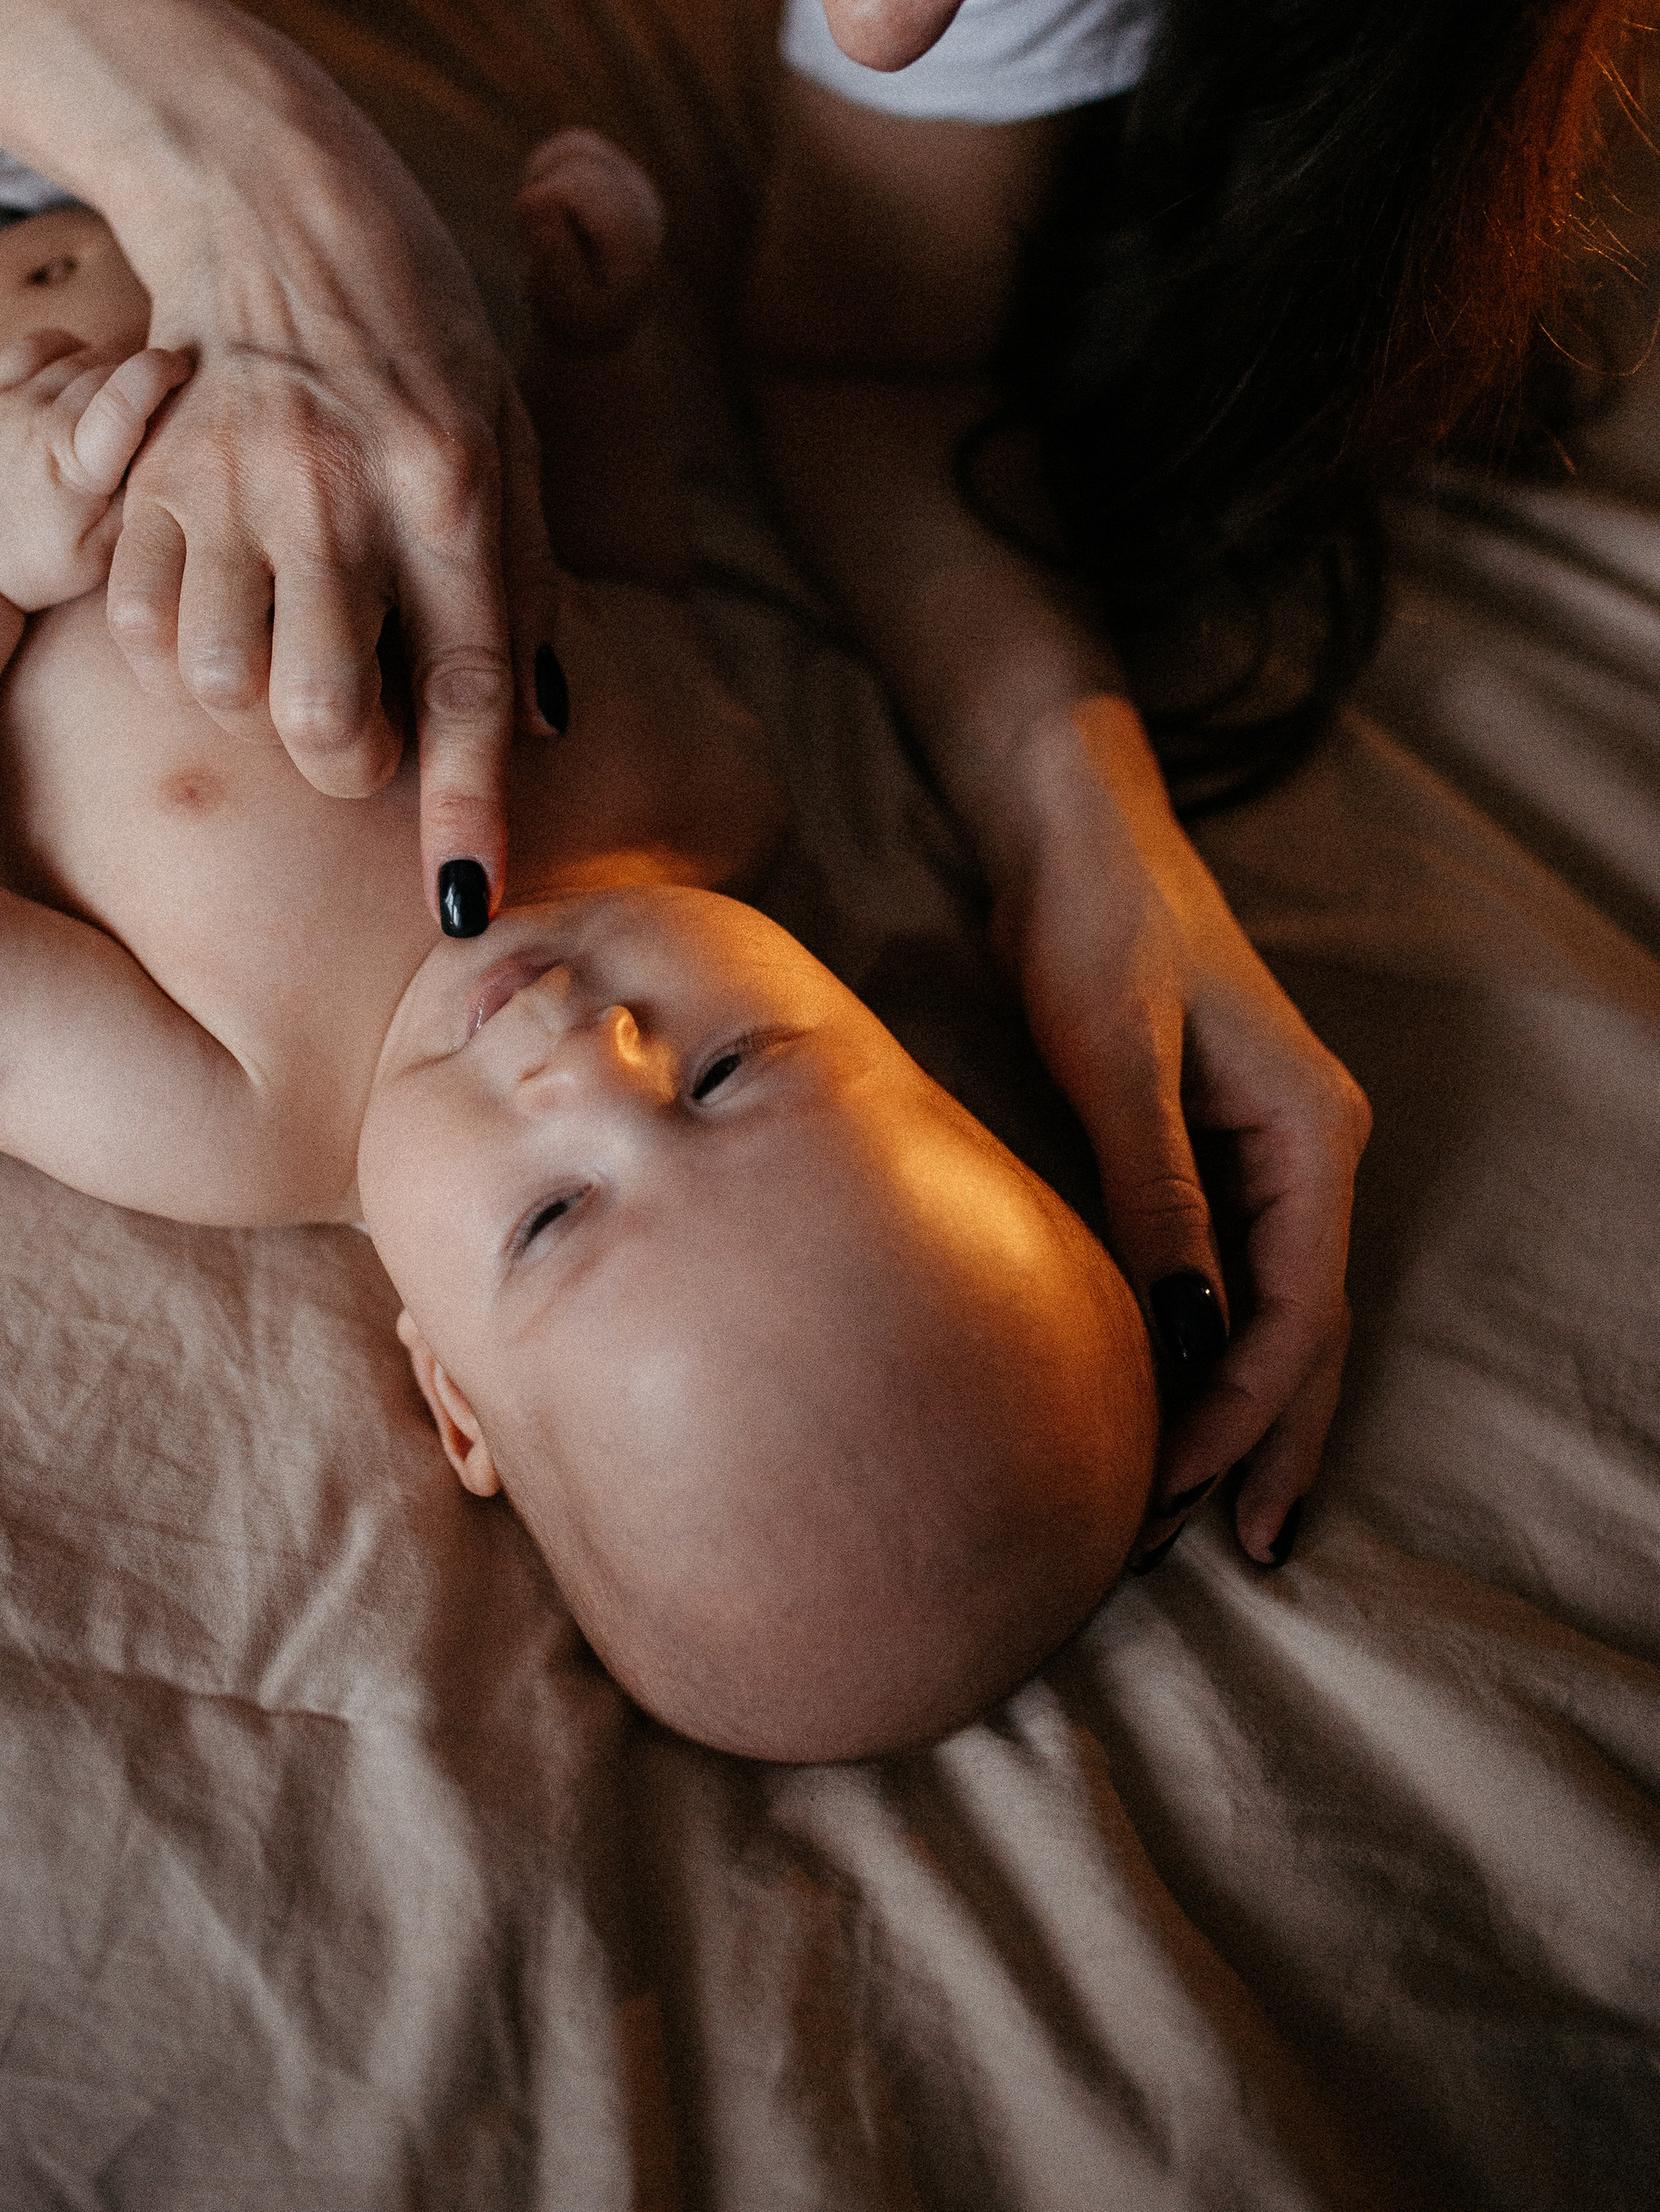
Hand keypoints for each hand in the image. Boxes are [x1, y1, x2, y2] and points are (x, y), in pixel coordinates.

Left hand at [0, 329, 191, 612]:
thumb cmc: (32, 567)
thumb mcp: (99, 557)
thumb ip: (140, 506)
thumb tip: (179, 458)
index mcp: (75, 464)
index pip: (127, 392)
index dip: (163, 368)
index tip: (184, 370)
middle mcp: (40, 422)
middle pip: (111, 367)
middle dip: (143, 378)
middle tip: (158, 409)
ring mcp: (9, 403)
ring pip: (78, 356)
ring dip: (110, 369)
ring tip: (120, 404)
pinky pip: (34, 346)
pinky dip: (66, 349)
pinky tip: (79, 371)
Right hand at [93, 11, 561, 929]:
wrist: (277, 205)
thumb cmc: (421, 336)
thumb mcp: (509, 433)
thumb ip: (525, 576)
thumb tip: (546, 725)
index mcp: (450, 476)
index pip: (469, 677)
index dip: (467, 804)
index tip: (462, 903)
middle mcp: (338, 486)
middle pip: (322, 720)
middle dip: (348, 761)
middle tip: (360, 723)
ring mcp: (230, 480)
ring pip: (222, 687)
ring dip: (258, 697)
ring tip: (288, 637)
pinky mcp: (147, 477)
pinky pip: (145, 629)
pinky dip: (183, 645)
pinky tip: (220, 595)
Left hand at [993, 696, 1369, 1566]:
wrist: (1074, 831)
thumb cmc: (1094, 922)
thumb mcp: (1119, 1055)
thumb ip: (1158, 1193)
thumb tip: (1185, 1333)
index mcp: (1314, 1134)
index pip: (1297, 1311)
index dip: (1241, 1411)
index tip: (1172, 1490)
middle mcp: (1312, 1154)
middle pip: (1308, 1333)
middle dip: (1266, 1445)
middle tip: (1222, 1557)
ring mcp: (1271, 1153)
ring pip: (1279, 1312)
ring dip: (1246, 1413)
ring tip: (1205, 1523)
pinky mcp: (1217, 1148)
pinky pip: (1237, 1275)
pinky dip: (1214, 1351)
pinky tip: (1177, 1411)